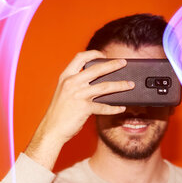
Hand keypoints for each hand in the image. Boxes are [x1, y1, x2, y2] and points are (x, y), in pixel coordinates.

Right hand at [25, 50, 134, 169]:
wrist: (52, 129)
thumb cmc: (58, 113)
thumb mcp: (63, 92)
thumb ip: (76, 84)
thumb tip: (96, 81)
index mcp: (66, 77)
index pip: (80, 57)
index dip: (93, 53)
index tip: (104, 55)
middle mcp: (72, 83)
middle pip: (97, 69)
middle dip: (113, 65)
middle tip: (124, 63)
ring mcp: (78, 95)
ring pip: (105, 87)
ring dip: (120, 85)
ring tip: (130, 85)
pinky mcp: (84, 108)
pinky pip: (103, 106)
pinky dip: (114, 108)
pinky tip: (121, 108)